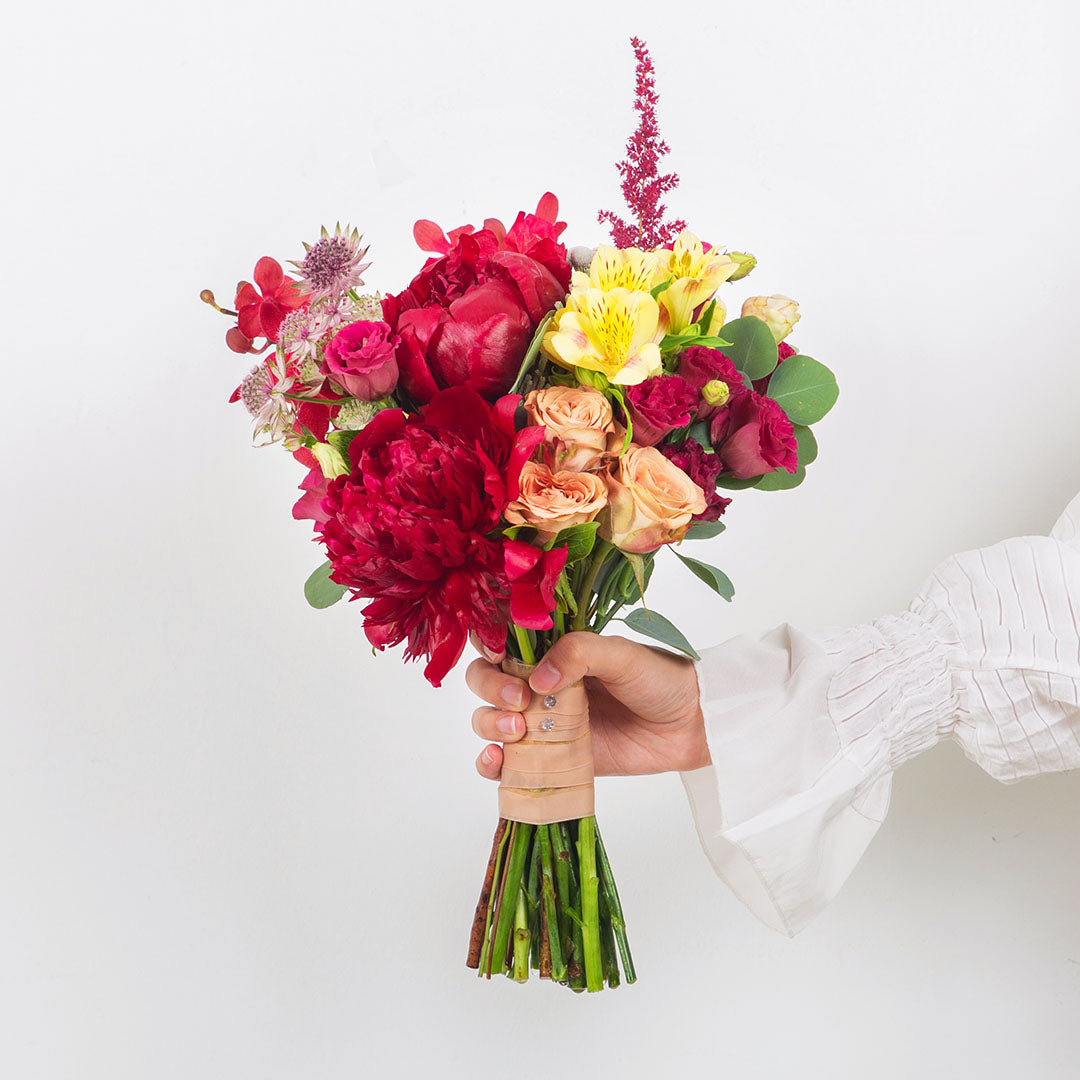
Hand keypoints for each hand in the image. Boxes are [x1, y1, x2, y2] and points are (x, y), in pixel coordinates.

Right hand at [466, 632, 709, 780]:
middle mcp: (541, 683)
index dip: (488, 647)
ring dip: (488, 725)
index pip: (502, 641)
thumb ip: (579, 653)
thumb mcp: (621, 655)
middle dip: (490, 689)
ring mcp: (543, 723)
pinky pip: (508, 763)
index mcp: (554, 650)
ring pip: (490, 721)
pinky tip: (497, 762)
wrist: (690, 726)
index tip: (498, 658)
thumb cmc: (658, 679)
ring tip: (516, 732)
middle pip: (487, 682)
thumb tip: (538, 678)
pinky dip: (492, 764)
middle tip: (517, 700)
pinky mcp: (551, 759)